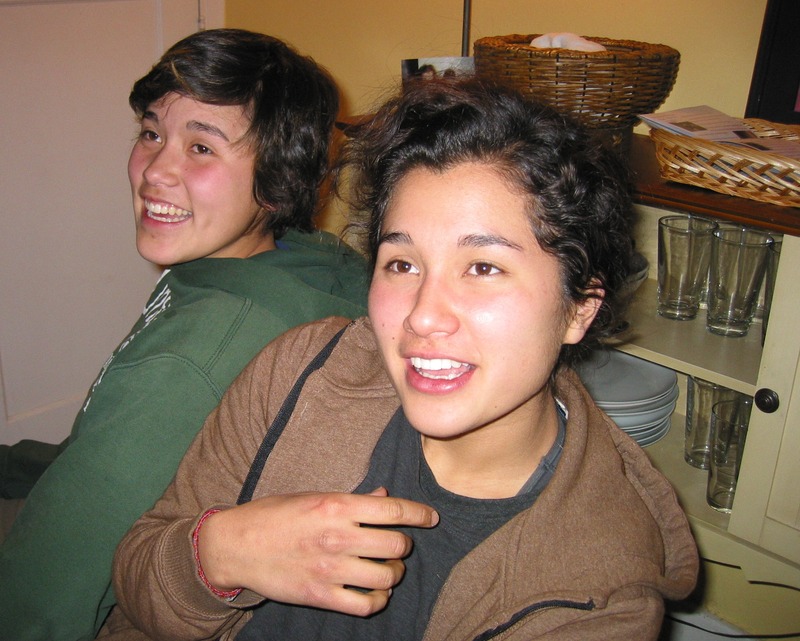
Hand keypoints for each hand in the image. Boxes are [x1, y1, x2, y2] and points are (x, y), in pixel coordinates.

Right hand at [197, 488, 437, 615]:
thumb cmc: (275, 515)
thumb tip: (384, 496)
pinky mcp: (320, 595)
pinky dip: (378, 600)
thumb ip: (352, 499)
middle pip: (397, 545)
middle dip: (404, 545)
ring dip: (394, 573)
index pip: (394, 510)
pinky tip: (375, 592)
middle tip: (396, 546)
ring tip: (387, 569)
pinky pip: (366, 605)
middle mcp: (337, 536)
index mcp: (337, 505)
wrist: (236, 545)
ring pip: (387, 577)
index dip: (420, 514)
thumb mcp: (314, 496)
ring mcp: (330, 569)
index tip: (431, 518)